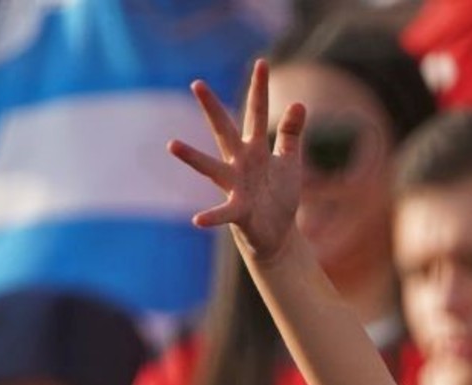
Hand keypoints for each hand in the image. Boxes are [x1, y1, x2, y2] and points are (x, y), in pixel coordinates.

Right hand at [168, 59, 306, 261]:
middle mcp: (240, 163)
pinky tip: (197, 219)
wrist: (277, 234)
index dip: (260, 89)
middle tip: (197, 84)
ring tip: (172, 145)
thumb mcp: (289, 160)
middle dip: (213, 108)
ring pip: (211, 168)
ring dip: (192, 158)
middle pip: (225, 131)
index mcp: (255, 149)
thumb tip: (299, 103)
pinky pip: (222, 213)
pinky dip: (210, 217)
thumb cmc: (279, 195)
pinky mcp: (238, 211)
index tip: (262, 63)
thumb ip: (291, 133)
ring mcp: (236, 186)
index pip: (257, 113)